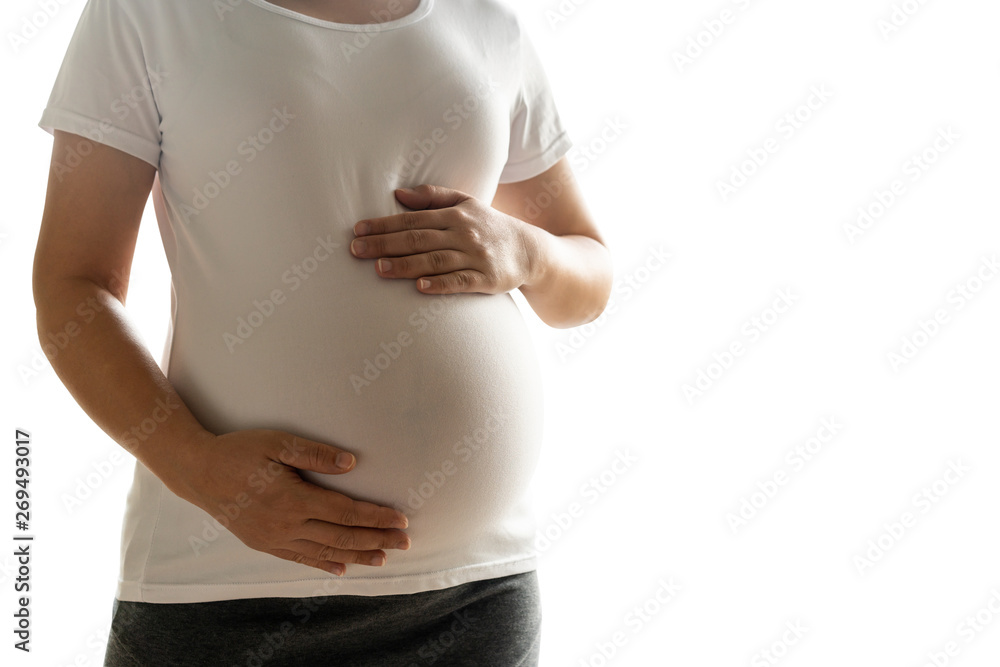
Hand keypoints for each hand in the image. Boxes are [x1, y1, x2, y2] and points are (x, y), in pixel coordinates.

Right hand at [167, 429, 410, 575]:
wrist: (197, 472)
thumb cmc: (239, 451)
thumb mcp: (278, 443)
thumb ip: (316, 454)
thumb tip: (352, 463)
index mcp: (293, 499)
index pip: (346, 512)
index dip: (376, 518)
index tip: (401, 520)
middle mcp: (285, 524)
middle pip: (341, 537)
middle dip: (376, 540)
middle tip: (405, 543)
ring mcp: (273, 538)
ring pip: (324, 552)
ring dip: (357, 556)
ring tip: (383, 559)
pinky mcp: (263, 543)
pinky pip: (300, 558)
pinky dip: (324, 564)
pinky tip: (341, 568)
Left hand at [350, 185, 536, 294]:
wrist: (530, 251)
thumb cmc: (489, 226)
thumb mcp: (466, 203)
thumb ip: (433, 196)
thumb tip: (398, 194)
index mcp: (455, 214)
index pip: (412, 219)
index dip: (384, 224)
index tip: (357, 231)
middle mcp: (464, 233)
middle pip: (418, 238)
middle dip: (385, 244)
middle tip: (356, 250)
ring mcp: (476, 257)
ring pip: (435, 261)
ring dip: (406, 265)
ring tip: (380, 269)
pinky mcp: (487, 279)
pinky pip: (460, 282)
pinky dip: (440, 284)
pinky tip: (420, 287)